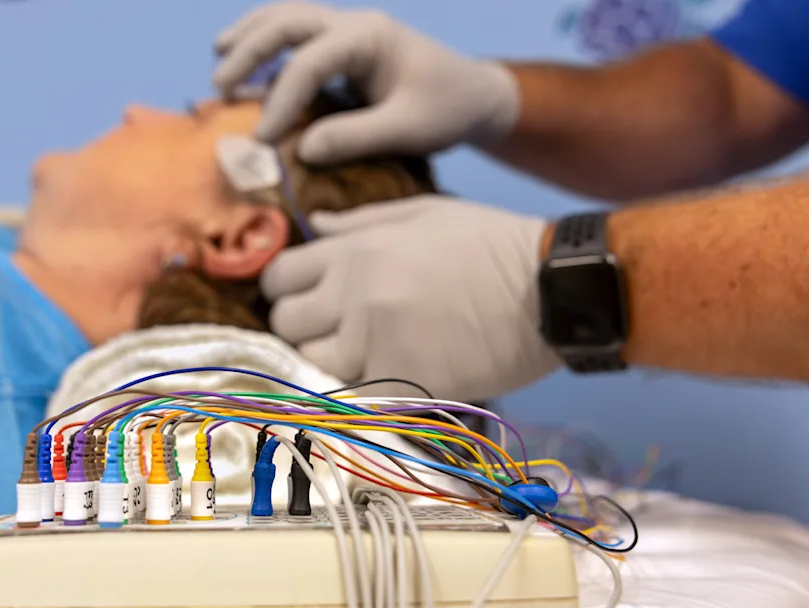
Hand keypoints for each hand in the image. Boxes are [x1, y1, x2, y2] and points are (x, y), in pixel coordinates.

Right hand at [214, 2, 519, 163]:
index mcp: (371, 37)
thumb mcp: (408, 130)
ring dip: (251, 36)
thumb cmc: (447, 110)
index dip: (282, 99)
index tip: (263, 138)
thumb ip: (356, 138)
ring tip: (218, 58)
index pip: (311, 62)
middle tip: (220, 85)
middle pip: (288, 21)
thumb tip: (301, 149)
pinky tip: (243, 64)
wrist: (474, 96)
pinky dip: (266, 45)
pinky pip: (296, 37)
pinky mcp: (343, 50)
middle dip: (250, 50)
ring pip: (288, 18)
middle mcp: (354, 25)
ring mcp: (347, 32)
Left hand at [260, 195, 560, 400]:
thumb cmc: (491, 243)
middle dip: (300, 328)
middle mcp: (353, 296)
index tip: (304, 298)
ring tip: (360, 359)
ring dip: (328, 365)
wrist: (552, 288)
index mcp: (355, 250)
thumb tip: (314, 223)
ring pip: (312, 366)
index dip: (285, 289)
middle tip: (332, 332)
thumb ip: (360, 221)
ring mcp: (375, 343)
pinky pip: (354, 399)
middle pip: (286, 324)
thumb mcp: (423, 212)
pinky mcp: (402, 385)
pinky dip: (360, 396)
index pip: (278, 276)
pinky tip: (384, 384)